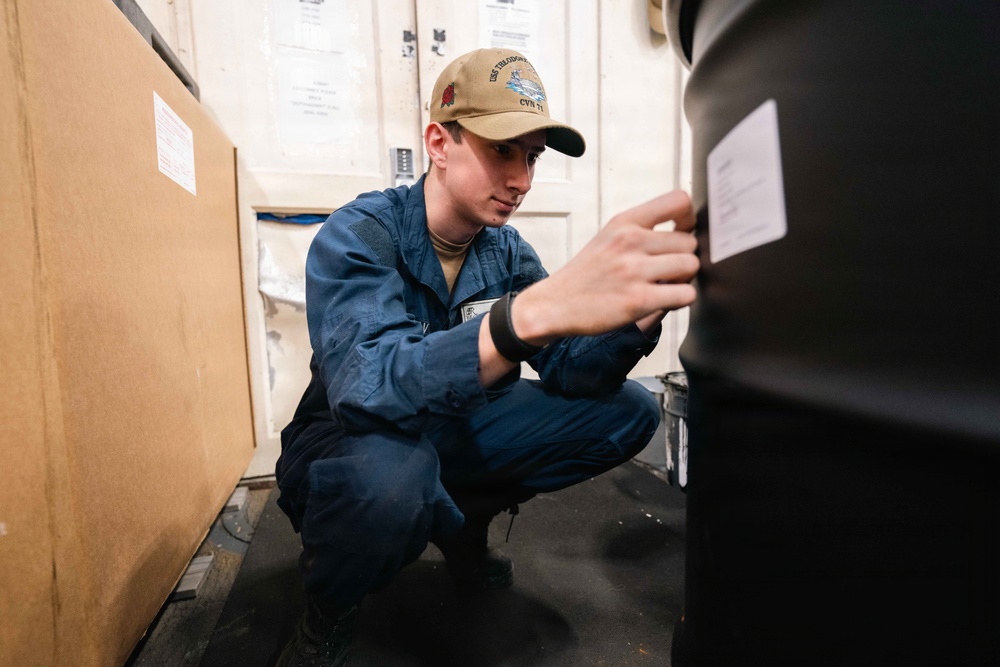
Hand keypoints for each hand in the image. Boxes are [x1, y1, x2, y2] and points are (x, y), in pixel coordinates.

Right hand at [513, 190, 698, 341]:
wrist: (554, 304)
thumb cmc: (587, 273)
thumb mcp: (609, 237)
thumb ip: (643, 230)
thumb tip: (687, 229)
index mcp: (624, 222)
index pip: (679, 200)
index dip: (689, 219)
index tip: (682, 233)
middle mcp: (629, 241)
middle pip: (689, 241)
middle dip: (685, 258)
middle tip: (669, 271)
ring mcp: (634, 270)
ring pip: (690, 266)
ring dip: (684, 279)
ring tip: (666, 285)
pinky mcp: (638, 300)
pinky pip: (685, 295)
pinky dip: (681, 300)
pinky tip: (664, 300)